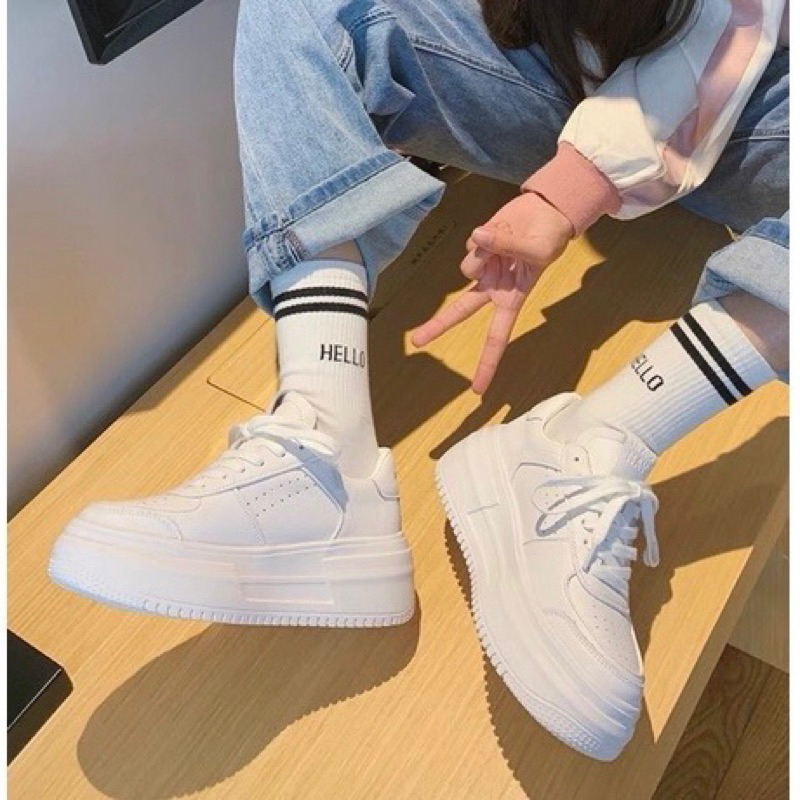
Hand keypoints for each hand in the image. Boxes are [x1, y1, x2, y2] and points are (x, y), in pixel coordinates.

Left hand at [411, 192, 572, 393]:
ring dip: (485, 252)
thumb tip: (478, 238)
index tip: (478, 388)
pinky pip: (470, 244)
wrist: (546, 212)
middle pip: (460, 311)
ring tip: (508, 241)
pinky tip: (500, 230)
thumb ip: (507, 246)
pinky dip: (485, 234)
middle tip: (417, 342)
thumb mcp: (538, 251)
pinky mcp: (476, 247)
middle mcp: (492, 288)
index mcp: (510, 300)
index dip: (487, 364)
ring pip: (467, 266)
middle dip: (438, 325)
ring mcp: (482, 267)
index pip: (496, 338)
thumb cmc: (549, 240)